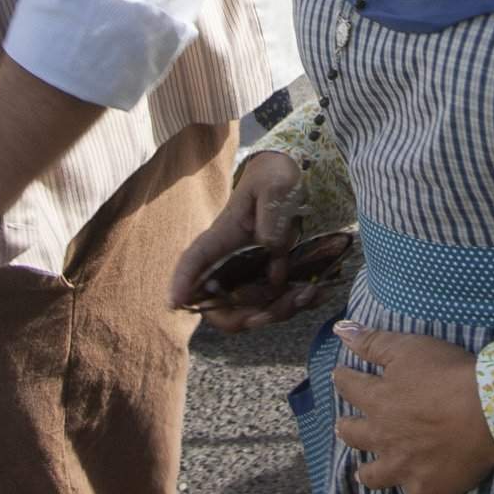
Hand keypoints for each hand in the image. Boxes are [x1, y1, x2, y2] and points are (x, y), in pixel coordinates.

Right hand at [168, 150, 317, 331]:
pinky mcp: (273, 277)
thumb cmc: (275, 177)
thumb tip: (270, 249)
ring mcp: (252, 273)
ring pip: (252, 310)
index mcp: (223, 236)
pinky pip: (279, 303)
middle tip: (273, 311)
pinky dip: (297, 305)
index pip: (194, 260)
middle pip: (221, 304)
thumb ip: (272, 214)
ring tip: (310, 292)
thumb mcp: (275, 185)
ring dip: (278, 312)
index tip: (175, 303)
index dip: (181, 282)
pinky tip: (318, 292)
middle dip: (245, 317)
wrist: (294, 177)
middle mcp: (232, 261)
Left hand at [331, 323, 493, 493]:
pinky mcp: (425, 490)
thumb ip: (373, 342)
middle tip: (344, 427)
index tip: (340, 375)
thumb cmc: (448, 375)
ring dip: (367, 474)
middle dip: (347, 430)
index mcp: (378, 400)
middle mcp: (383, 437)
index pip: (350, 387)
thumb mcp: (408, 348)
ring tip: (365, 473)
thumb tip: (340, 330)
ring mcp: (402, 467)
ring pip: (374, 476)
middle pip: (355, 436)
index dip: (344, 379)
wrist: (485, 414)